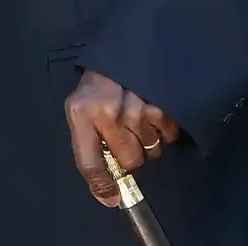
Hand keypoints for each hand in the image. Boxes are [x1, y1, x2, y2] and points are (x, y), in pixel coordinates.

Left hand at [64, 70, 179, 206]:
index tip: (113, 196)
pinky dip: (162, 129)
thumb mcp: (81, 112)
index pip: (89, 163)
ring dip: (146, 140)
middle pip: (129, 161)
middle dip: (130, 154)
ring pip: (150, 150)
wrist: (120, 50)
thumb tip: (107, 196)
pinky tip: (151, 110)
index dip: (103, 186)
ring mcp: (136, 107)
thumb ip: (89, 150)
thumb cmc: (98, 88)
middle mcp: (108, 111)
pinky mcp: (160, 102)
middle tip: (125, 135)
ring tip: (137, 116)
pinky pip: (167, 135)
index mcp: (81, 113)